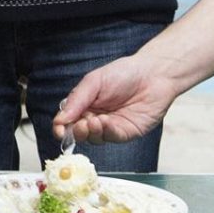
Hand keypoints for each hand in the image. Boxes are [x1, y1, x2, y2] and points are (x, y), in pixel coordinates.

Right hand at [52, 51, 186, 145]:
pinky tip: (106, 122)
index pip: (67, 121)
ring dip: (92, 132)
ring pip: (94, 139)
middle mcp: (94, 117)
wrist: (153, 74)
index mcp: (84, 104)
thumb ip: (77, 100)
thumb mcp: (94, 81)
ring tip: (96, 121)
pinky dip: (107, 132)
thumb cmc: (124, 73)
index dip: (61, 127)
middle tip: (82, 124)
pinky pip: (112, 137)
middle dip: (77, 132)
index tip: (60, 129)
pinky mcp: (126, 133)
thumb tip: (60, 120)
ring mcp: (110, 127)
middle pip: (78, 133)